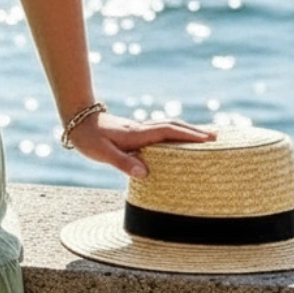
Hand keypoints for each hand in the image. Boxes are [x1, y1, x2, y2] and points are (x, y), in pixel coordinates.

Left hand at [67, 112, 215, 179]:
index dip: (189, 136)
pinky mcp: (135, 131)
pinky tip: (178, 138)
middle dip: (195, 131)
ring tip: (205, 135)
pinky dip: (175, 131)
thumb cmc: (88, 138)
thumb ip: (123, 163)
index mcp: (138, 134)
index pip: (169, 132)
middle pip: (174, 126)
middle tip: (217, 137)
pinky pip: (161, 129)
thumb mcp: (102, 153)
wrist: (76, 119)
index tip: (209, 140)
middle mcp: (142, 129)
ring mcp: (139, 129)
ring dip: (187, 129)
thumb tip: (145, 174)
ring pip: (168, 126)